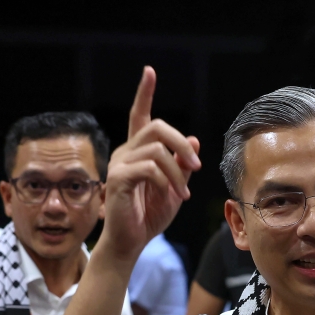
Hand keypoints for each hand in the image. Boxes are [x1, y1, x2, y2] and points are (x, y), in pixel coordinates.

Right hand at [97, 66, 200, 262]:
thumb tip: (194, 141)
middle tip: (195, 168)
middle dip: (182, 144)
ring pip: (157, 150)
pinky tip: (172, 197)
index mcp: (138, 152)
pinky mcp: (118, 179)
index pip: (141, 116)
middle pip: (156, 127)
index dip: (145, 93)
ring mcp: (120, 164)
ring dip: (178, 172)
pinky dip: (167, 181)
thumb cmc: (149, 216)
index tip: (149, 71)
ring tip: (183, 194)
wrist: (131, 242)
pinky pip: (150, 168)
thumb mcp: (175, 188)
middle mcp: (126, 152)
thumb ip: (182, 166)